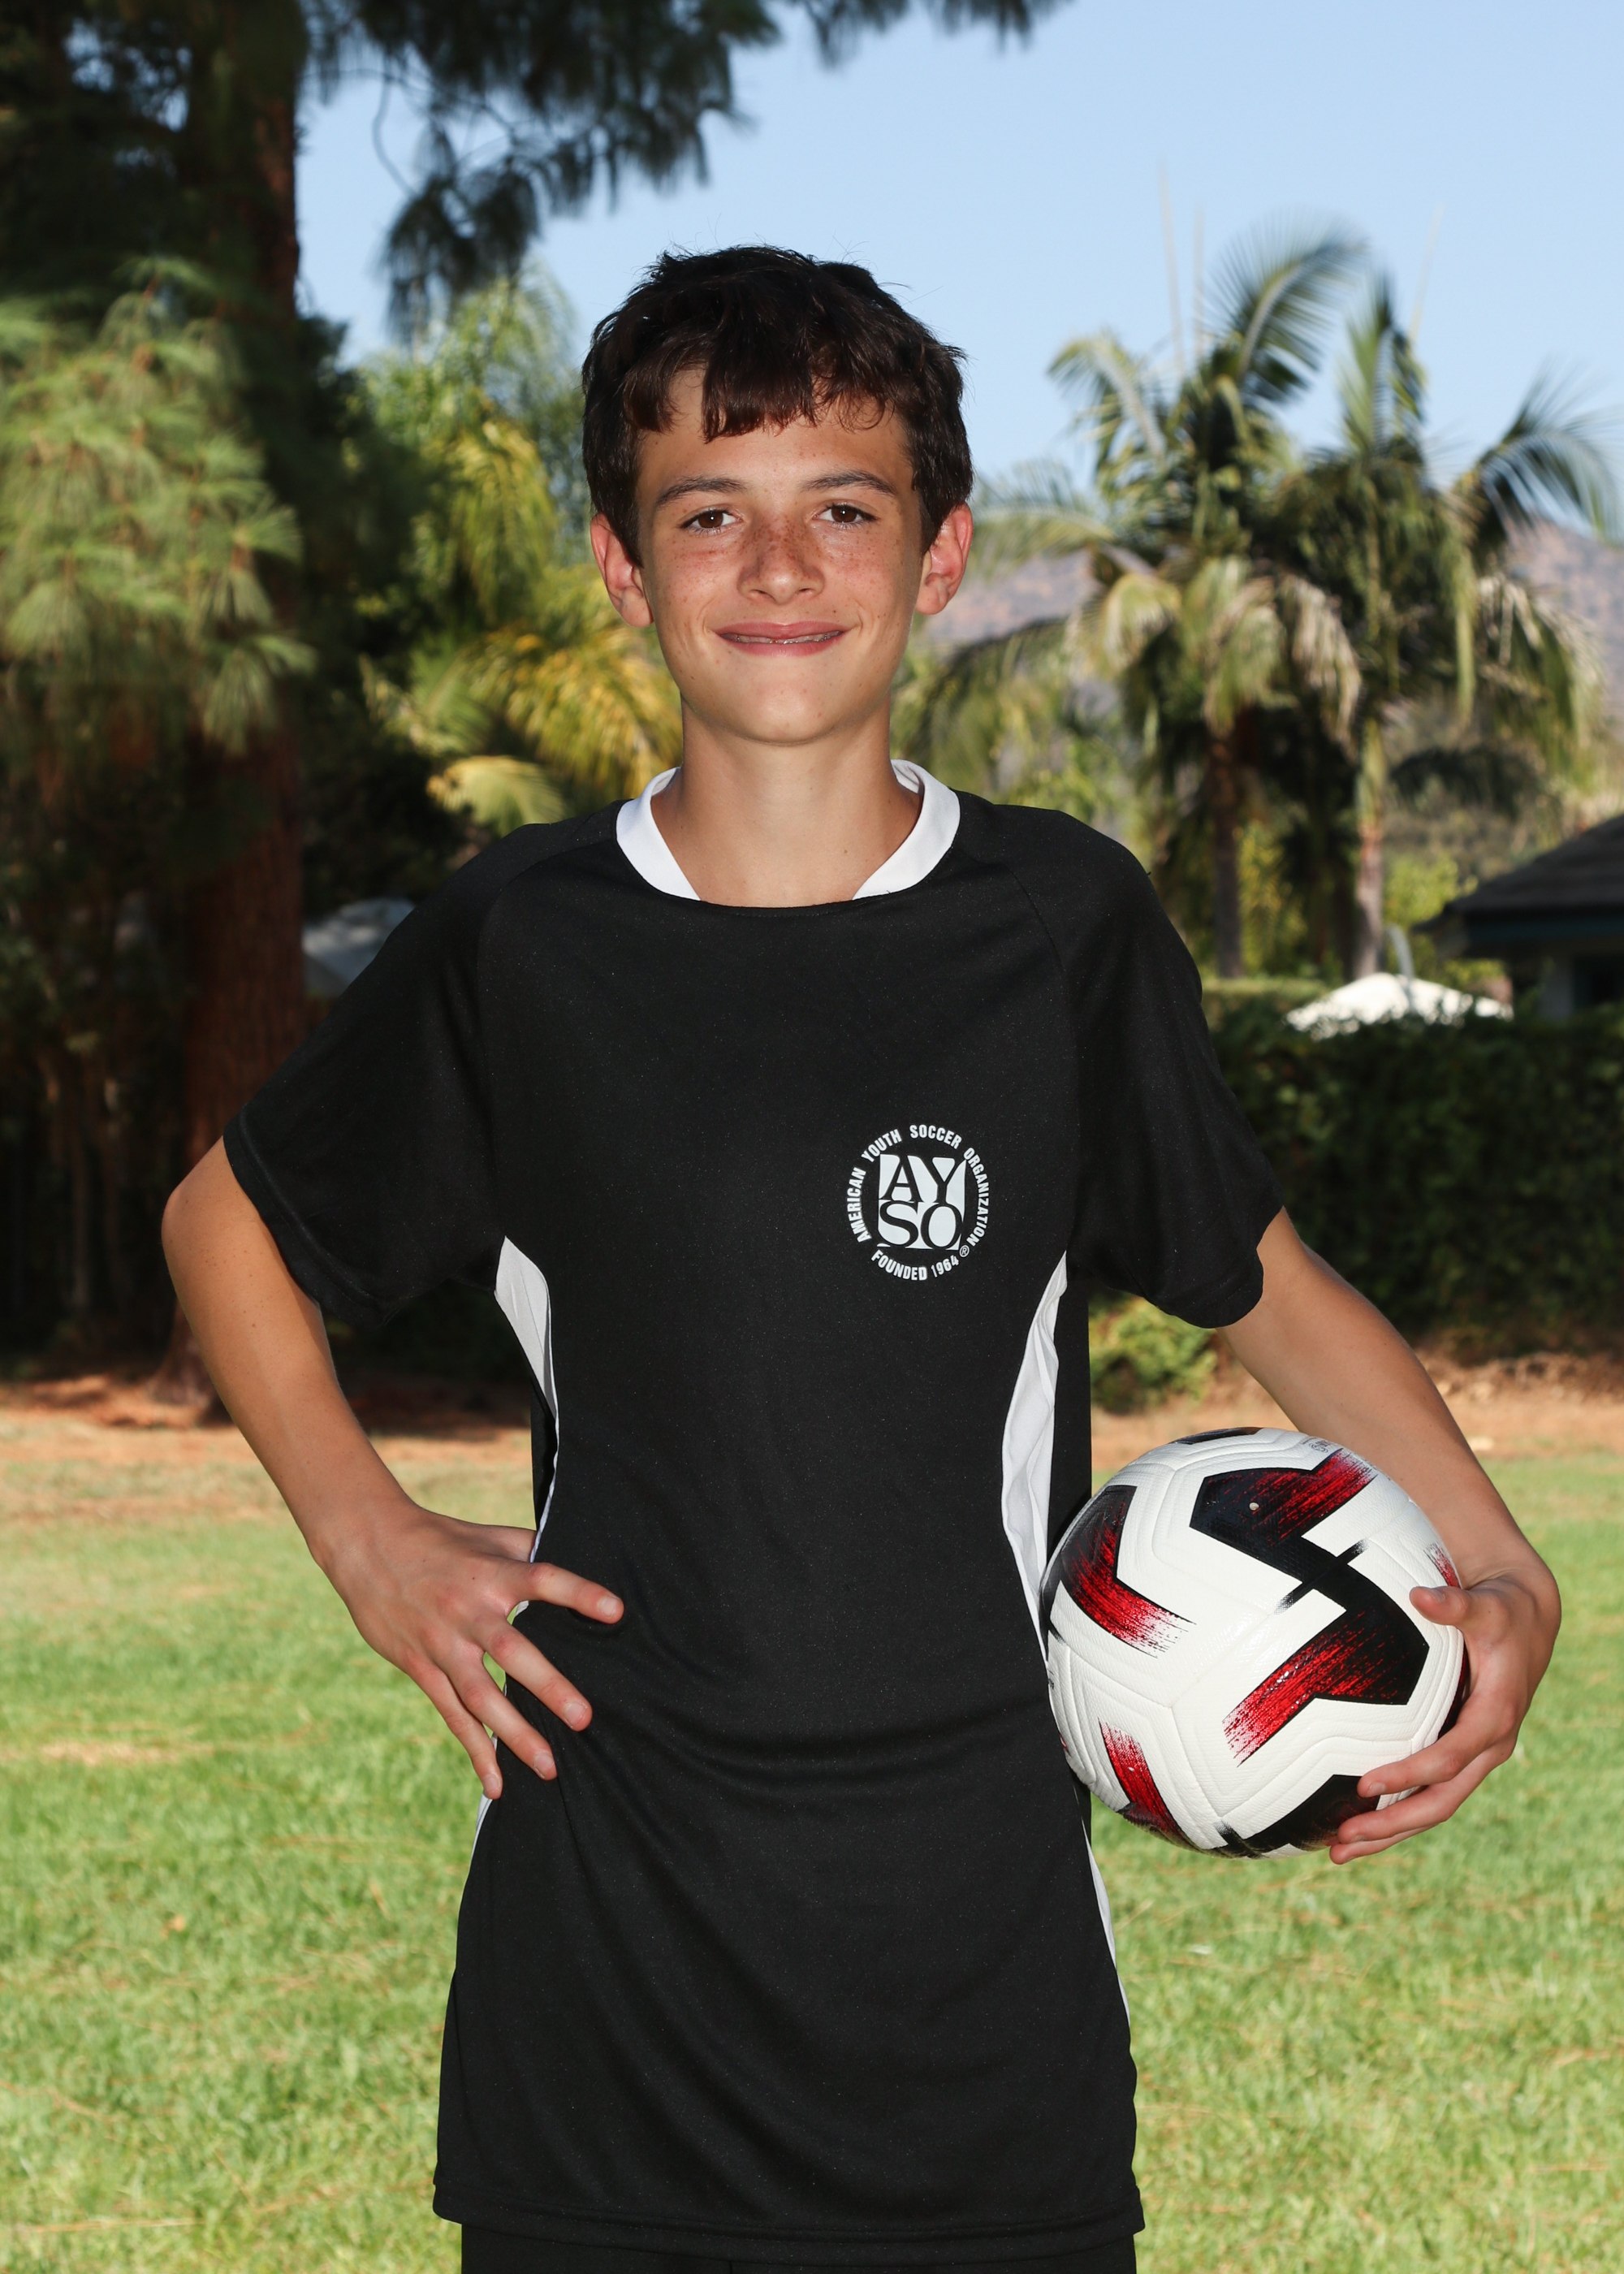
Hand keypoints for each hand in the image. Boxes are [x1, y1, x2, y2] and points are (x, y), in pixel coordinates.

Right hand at [319, 1497, 621, 1797]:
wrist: (367, 1546)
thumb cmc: (439, 1538)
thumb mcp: (487, 1537)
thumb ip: (530, 1550)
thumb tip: (579, 1554)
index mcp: (492, 1575)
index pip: (542, 1580)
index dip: (578, 1594)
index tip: (616, 1611)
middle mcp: (468, 1612)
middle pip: (511, 1651)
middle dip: (547, 1686)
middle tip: (583, 1718)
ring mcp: (442, 1644)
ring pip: (480, 1696)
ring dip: (514, 1735)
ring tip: (550, 1768)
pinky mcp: (421, 1667)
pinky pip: (452, 1714)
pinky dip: (475, 1749)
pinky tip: (497, 1784)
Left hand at [1327, 1569, 1557, 1864]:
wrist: (1528, 1623)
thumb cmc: (1502, 1611)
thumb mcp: (1486, 1605)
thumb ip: (1454, 1603)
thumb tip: (1421, 1594)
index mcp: (1494, 1718)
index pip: (1447, 1759)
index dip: (1408, 1774)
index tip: (1363, 1785)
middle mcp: (1487, 1747)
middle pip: (1440, 1802)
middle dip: (1393, 1827)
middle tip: (1342, 1843)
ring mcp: (1475, 1756)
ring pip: (1434, 1808)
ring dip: (1390, 1833)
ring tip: (1339, 1852)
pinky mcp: (1462, 1753)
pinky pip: (1429, 1792)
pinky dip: (1397, 1812)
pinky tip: (1355, 1823)